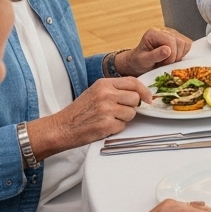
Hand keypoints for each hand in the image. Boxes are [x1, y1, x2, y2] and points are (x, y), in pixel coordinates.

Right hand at [28, 77, 152, 158]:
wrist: (61, 127)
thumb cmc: (79, 111)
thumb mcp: (95, 92)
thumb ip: (115, 90)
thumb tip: (138, 94)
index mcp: (103, 84)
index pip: (133, 82)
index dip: (144, 90)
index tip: (149, 98)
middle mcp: (106, 94)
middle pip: (135, 99)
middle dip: (131, 107)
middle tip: (118, 111)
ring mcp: (107, 109)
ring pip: (131, 113)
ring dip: (123, 119)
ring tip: (107, 119)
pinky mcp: (107, 124)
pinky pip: (123, 126)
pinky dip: (116, 128)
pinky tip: (103, 126)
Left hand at [116, 28, 192, 75]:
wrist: (138, 63)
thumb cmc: (138, 62)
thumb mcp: (143, 61)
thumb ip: (154, 55)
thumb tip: (168, 50)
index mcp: (154, 33)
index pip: (171, 41)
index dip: (170, 56)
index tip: (163, 65)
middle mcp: (164, 30)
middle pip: (180, 42)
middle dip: (175, 56)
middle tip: (165, 64)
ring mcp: (173, 34)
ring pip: (186, 44)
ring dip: (179, 56)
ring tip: (168, 62)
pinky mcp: (178, 39)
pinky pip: (187, 46)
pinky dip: (182, 54)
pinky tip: (173, 59)